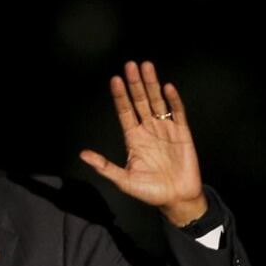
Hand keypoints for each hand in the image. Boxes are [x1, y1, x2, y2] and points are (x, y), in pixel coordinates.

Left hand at [79, 61, 207, 225]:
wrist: (176, 200)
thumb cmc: (150, 191)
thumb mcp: (123, 180)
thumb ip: (104, 166)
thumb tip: (83, 154)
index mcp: (133, 138)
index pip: (125, 112)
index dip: (120, 97)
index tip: (114, 80)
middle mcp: (148, 129)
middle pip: (140, 102)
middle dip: (135, 84)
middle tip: (130, 65)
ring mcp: (165, 129)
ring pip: (157, 102)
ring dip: (152, 85)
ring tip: (146, 67)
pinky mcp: (182, 133)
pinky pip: (178, 113)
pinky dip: (173, 101)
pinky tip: (167, 88)